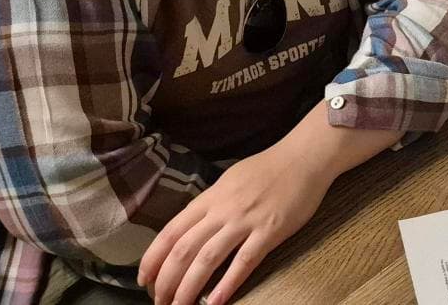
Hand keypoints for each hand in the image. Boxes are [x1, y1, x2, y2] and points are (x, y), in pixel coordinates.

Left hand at [138, 141, 331, 304]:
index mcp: (211, 198)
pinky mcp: (269, 231)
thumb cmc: (268, 169)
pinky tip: (214, 303)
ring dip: (188, 288)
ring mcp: (245, 221)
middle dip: (166, 281)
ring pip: (207, 259)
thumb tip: (191, 230)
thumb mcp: (230, 181)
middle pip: (184, 250)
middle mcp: (222, 210)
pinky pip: (244, 261)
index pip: (172, 231)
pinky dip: (227, 284)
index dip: (153, 258)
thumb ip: (210, 205)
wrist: (304, 157)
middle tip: (159, 302)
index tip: (143, 280)